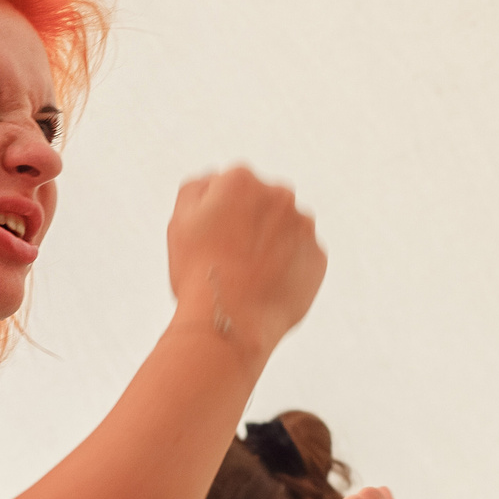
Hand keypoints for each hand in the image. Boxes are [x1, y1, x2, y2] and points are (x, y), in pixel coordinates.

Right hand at [166, 167, 325, 358]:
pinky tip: (267, 286)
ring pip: (286, 229)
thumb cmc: (198, 271)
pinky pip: (302, 257)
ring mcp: (303, 226)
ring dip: (272, 244)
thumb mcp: (179, 221)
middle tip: (231, 257)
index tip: (213, 238)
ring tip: (250, 274)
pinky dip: (288, 268)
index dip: (220, 214)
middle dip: (251, 223)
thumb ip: (196, 188)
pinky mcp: (318, 256)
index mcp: (241, 179)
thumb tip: (216, 178)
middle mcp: (279, 194)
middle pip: (264, 204)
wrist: (230, 320)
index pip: (233, 188)